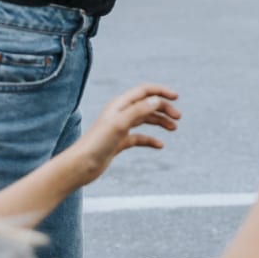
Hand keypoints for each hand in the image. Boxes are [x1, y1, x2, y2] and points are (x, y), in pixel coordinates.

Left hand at [65, 83, 180, 186]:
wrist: (80, 166)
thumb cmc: (97, 144)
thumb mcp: (120, 124)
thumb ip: (139, 110)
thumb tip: (157, 100)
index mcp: (120, 105)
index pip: (144, 91)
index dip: (161, 91)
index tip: (177, 98)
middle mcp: (120, 114)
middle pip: (147, 105)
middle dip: (164, 108)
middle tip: (178, 118)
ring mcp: (120, 128)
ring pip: (145, 120)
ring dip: (160, 122)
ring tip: (174, 128)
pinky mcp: (119, 143)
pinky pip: (139, 137)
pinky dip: (151, 139)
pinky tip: (160, 145)